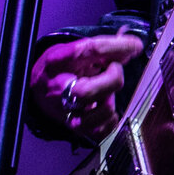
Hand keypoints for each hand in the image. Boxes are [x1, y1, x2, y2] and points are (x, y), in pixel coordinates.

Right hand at [25, 33, 140, 140]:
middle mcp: (59, 88)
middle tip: (113, 70)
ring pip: (102, 110)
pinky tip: (104, 106)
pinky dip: (110, 118)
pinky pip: (103, 129)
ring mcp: (66, 110)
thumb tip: (132, 48)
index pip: (90, 50)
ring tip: (105, 91)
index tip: (134, 45)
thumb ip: (102, 49)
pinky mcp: (75, 127)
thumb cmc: (61, 68)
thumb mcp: (74, 51)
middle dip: (112, 77)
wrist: (38, 88)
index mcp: (58, 61)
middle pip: (90, 88)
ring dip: (111, 98)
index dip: (118, 47)